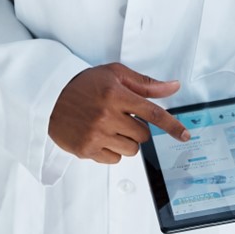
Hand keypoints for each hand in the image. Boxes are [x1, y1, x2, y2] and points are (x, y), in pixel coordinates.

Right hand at [49, 63, 190, 163]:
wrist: (49, 98)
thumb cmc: (83, 84)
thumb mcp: (114, 74)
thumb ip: (145, 84)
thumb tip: (173, 87)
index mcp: (116, 94)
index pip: (152, 113)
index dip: (172, 125)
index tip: (185, 135)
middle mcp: (106, 115)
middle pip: (143, 135)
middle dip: (137, 128)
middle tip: (121, 117)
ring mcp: (96, 134)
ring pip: (131, 150)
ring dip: (126, 141)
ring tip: (109, 127)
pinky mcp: (86, 149)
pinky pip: (114, 159)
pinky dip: (111, 151)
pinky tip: (99, 136)